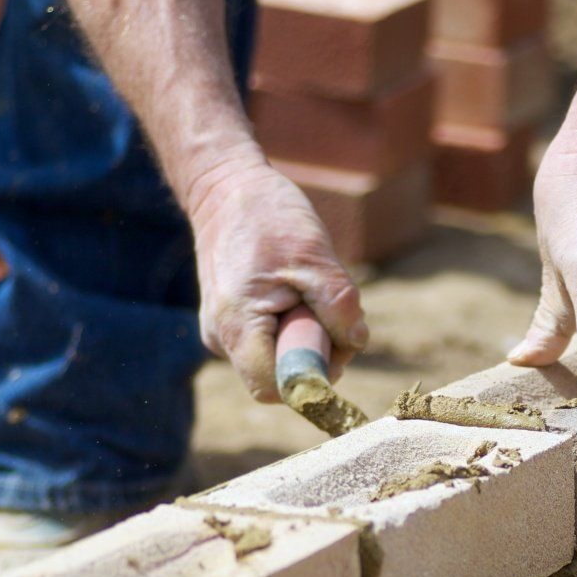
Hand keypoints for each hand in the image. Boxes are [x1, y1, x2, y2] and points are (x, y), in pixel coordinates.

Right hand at [188, 157, 367, 401]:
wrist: (225, 189)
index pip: (276, 387)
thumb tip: (355, 342)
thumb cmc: (267, 216)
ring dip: (308, 336)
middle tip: (329, 309)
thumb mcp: (314, 254)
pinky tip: (294, 292)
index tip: (337, 345)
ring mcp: (222, 334)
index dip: (314, 377)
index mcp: (236, 325)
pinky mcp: (231, 326)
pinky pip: (271, 343)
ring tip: (307, 290)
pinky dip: (294, 326)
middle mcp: (222, 338)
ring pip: (278, 360)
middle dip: (317, 353)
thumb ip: (339, 305)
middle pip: (280, 378)